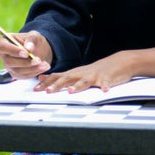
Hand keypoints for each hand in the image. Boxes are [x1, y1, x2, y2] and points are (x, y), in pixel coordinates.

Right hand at [0, 31, 50, 78]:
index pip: (3, 47)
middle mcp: (3, 55)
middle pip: (9, 62)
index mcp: (4, 42)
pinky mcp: (15, 73)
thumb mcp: (34, 36)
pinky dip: (33, 73)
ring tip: (45, 65)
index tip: (26, 53)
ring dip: (32, 69)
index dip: (14, 51)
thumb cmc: (33, 41)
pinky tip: (42, 68)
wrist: (38, 50)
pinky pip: (23, 76)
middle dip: (25, 62)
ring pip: (17, 71)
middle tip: (38, 60)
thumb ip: (31, 40)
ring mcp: (8, 66)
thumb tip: (29, 48)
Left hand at [33, 47, 154, 93]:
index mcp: (75, 74)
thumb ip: (61, 77)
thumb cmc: (96, 71)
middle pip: (67, 79)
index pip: (57, 77)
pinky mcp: (108, 78)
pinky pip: (107, 83)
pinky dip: (106, 86)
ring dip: (77, 87)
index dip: (47, 83)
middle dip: (57, 86)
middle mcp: (83, 74)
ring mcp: (95, 76)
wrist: (119, 62)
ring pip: (85, 82)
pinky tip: (105, 91)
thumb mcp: (78, 73)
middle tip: (47, 92)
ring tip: (69, 92)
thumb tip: (42, 79)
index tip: (35, 88)